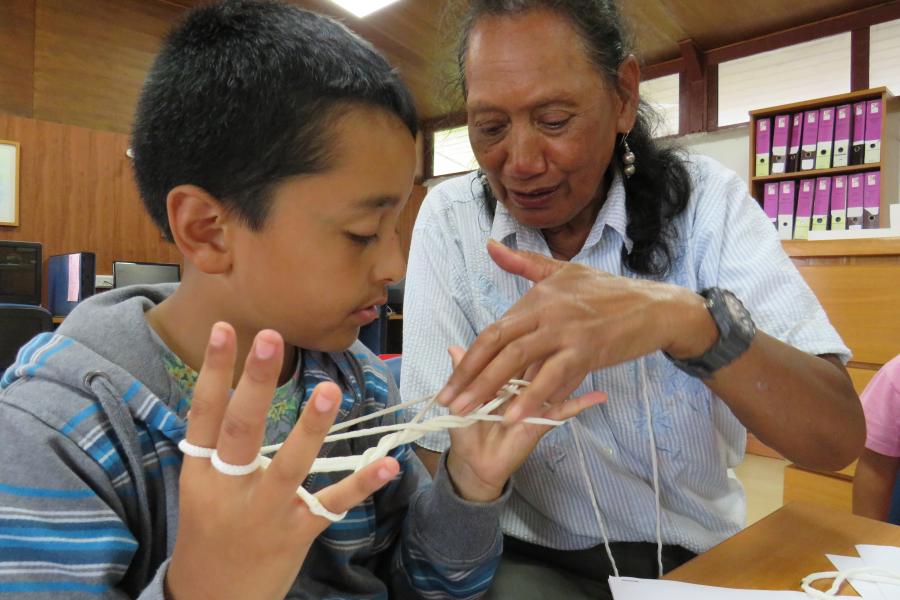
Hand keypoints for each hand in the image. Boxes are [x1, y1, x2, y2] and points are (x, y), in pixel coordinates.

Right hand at [166, 323, 398, 599]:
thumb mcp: (202, 489)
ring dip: (311, 427)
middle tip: (271, 337)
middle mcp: (229, 490)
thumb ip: (219, 447)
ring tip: (330, 389)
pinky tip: (386, 464)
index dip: (213, 371)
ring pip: (289, 465)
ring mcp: (265, 513)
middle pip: (241, 429)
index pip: (204, 414)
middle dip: (256, 382)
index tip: (224, 329)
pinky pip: (332, 504)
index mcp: (201, 473)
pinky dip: (361, 485)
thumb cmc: (210, 534)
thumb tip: (238, 389)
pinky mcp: (296, 533)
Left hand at [435, 240, 716, 421]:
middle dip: (469, 377)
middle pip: (497, 345)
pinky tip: (514, 416)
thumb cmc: (610, 292)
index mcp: (537, 296)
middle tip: (447, 403)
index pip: (494, 331)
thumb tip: (490, 246)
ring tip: (469, 413)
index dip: (469, 359)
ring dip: (490, 389)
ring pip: (518, 360)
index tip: (451, 384)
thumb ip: (524, 264)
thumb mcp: (564, 271)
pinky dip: (532, 397)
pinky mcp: (587, 349)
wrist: (655, 307)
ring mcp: (566, 330)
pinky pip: (553, 376)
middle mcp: (546, 311)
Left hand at [444, 346, 605, 501]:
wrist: (473, 463)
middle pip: (531, 365)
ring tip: (575, 357)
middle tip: (539, 343)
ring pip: (549, 382)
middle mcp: (522, 385)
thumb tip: (454, 348)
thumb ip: (462, 374)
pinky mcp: (542, 421)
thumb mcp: (460, 400)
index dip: (509, 344)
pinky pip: (562, 411)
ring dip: (557, 374)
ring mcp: (534, 401)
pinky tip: (598, 395)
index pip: (508, 354)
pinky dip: (579, 404)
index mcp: (503, 376)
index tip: (511, 333)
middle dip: (533, 356)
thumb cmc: (467, 430)